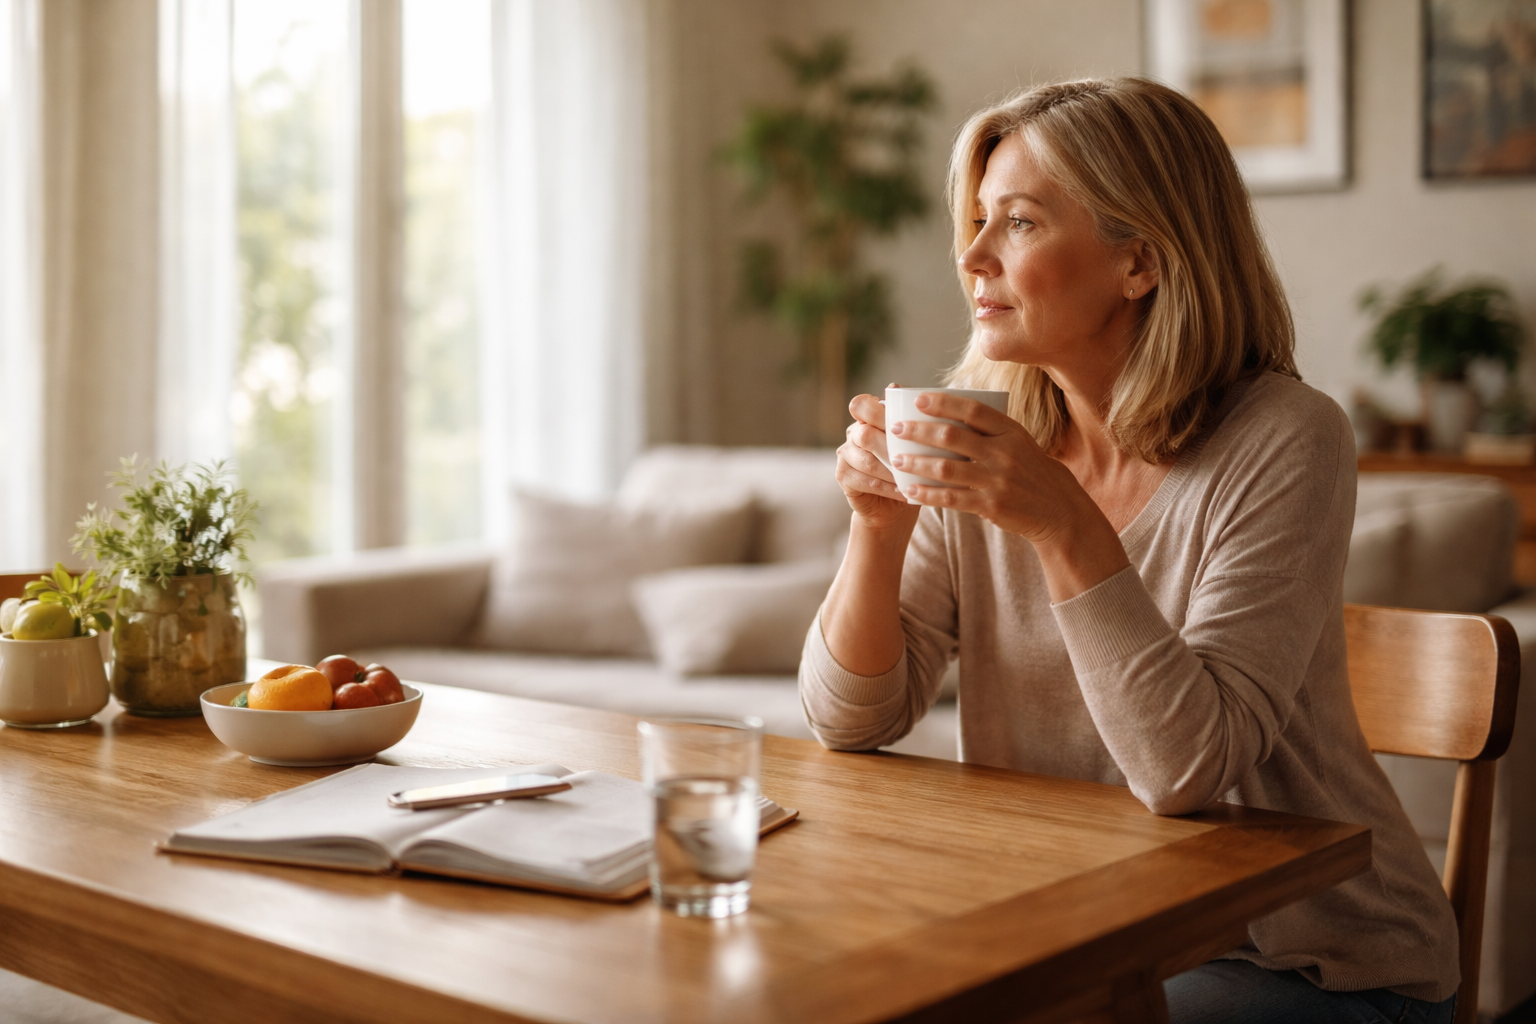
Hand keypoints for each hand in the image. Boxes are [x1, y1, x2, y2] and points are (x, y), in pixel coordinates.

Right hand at [836, 392, 921, 533]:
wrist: (894, 506)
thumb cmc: (909, 469)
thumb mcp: (916, 445)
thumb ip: (916, 425)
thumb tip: (927, 402)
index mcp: (868, 419)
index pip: (861, 405)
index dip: (876, 411)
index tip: (899, 423)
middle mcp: (853, 434)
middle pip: (865, 434)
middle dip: (891, 446)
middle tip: (913, 456)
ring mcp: (845, 455)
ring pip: (867, 461)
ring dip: (892, 470)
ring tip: (912, 477)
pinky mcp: (843, 477)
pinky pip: (865, 481)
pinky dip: (888, 487)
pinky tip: (904, 491)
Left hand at [888, 392, 1128, 599]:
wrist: (1058, 509)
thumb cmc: (1030, 470)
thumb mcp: (1019, 443)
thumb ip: (990, 430)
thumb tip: (947, 414)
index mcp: (1011, 431)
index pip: (972, 410)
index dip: (943, 403)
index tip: (917, 400)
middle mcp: (1004, 453)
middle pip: (952, 436)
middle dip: (919, 431)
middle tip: (896, 428)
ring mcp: (997, 480)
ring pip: (946, 468)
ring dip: (917, 463)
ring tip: (896, 460)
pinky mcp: (991, 505)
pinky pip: (951, 498)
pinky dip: (928, 494)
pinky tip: (910, 490)